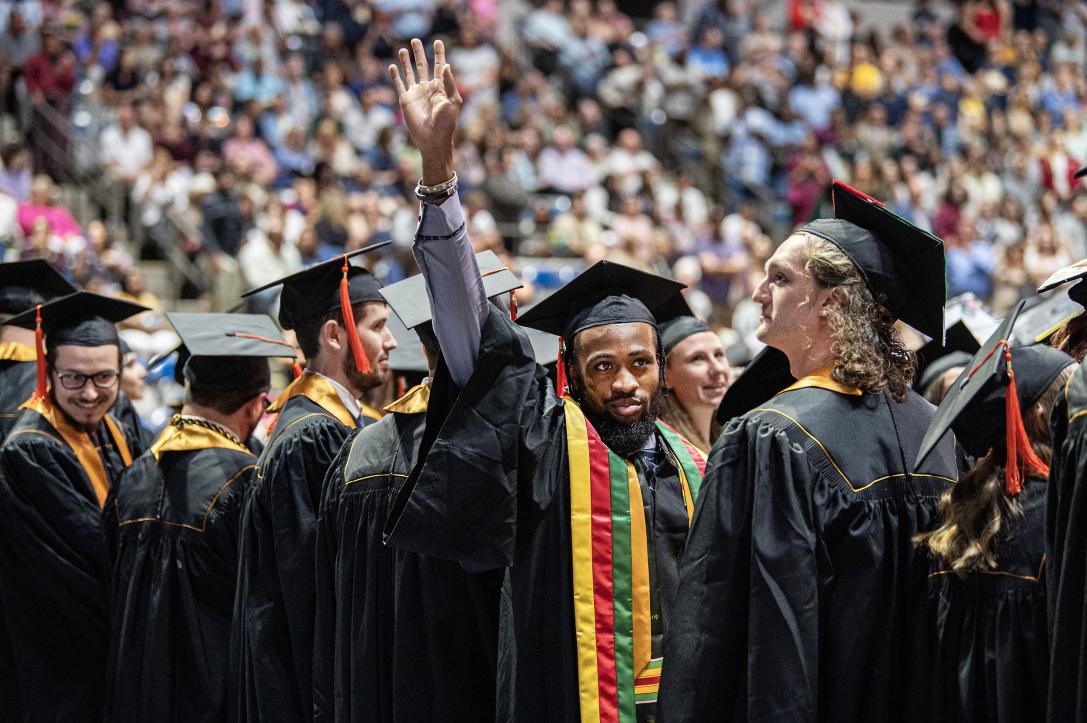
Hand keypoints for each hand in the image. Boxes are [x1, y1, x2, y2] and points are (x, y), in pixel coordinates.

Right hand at [389, 38, 461, 185]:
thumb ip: (449, 83)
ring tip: (403, 49)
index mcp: (441, 87)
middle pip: (422, 65)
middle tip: (416, 40)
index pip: (439, 66)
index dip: (439, 54)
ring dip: (406, 61)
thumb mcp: (452, 101)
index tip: (438, 42)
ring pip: (410, 72)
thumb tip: (447, 65)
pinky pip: (399, 84)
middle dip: (419, 53)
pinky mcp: (406, 100)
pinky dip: (395, 75)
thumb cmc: (446, 123)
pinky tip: (392, 66)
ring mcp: (416, 93)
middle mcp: (427, 88)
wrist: (433, 139)